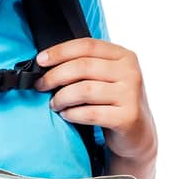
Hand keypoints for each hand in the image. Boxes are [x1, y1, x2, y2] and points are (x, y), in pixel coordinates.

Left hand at [34, 38, 156, 164]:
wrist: (138, 133)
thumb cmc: (115, 102)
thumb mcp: (108, 77)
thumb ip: (88, 65)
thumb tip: (47, 61)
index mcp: (124, 56)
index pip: (87, 45)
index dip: (60, 51)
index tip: (40, 61)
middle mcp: (130, 72)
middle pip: (83, 67)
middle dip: (55, 76)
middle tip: (41, 85)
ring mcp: (131, 95)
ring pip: (84, 90)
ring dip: (62, 97)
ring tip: (54, 104)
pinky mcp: (127, 117)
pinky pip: (90, 113)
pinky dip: (72, 114)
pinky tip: (66, 115)